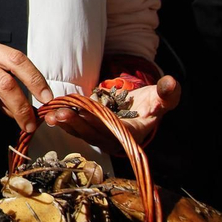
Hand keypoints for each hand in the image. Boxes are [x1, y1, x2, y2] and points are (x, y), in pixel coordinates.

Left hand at [44, 76, 181, 147]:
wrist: (141, 105)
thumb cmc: (154, 102)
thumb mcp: (163, 97)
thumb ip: (167, 93)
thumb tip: (171, 83)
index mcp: (133, 134)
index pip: (117, 131)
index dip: (102, 124)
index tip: (89, 114)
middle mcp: (115, 139)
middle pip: (94, 133)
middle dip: (77, 124)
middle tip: (61, 114)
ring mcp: (101, 135)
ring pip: (81, 132)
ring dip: (66, 124)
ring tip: (51, 115)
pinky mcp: (89, 128)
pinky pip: (75, 126)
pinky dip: (63, 120)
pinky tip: (49, 113)